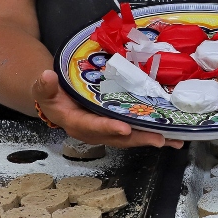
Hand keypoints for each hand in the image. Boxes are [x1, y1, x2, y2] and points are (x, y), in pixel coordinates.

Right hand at [31, 70, 182, 148]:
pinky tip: (170, 134)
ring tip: (173, 141)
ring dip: (151, 139)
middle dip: (139, 138)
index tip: (124, 128)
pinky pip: (134, 132)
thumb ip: (44, 85)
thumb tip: (46, 76)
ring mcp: (106, 131)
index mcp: (76, 123)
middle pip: (118, 138)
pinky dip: (150, 133)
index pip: (93, 126)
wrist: (55, 101)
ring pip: (130, 138)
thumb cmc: (51, 95)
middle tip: (160, 139)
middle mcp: (94, 131)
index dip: (108, 128)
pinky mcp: (115, 127)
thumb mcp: (44, 90)